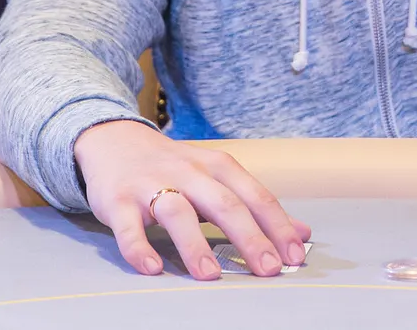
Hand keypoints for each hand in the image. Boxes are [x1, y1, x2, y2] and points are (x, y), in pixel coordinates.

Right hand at [73, 120, 309, 281]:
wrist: (114, 140)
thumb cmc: (174, 167)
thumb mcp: (218, 177)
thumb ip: (256, 205)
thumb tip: (303, 233)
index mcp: (218, 167)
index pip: (255, 197)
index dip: (278, 226)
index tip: (294, 256)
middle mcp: (189, 173)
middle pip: (224, 204)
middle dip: (249, 237)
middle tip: (268, 268)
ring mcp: (151, 185)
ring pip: (177, 213)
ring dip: (195, 244)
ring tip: (211, 275)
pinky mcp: (118, 201)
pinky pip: (128, 227)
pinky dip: (138, 248)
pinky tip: (152, 269)